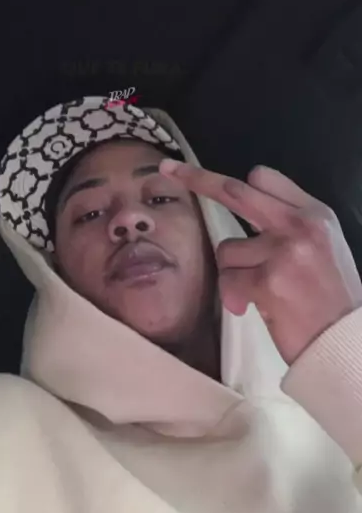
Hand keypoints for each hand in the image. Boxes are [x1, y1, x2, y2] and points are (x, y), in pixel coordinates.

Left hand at [159, 159, 361, 364]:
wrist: (343, 343)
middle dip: (196, 178)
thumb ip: (289, 223)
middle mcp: (299, 226)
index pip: (265, 178)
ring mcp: (282, 252)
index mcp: (315, 214)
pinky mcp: (267, 281)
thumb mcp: (324, 246)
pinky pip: (227, 281)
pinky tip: (252, 307)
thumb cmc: (330, 299)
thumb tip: (246, 205)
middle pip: (235, 191)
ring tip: (258, 293)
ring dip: (232, 273)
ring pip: (226, 250)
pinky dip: (232, 297)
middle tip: (169, 169)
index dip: (232, 178)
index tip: (203, 172)